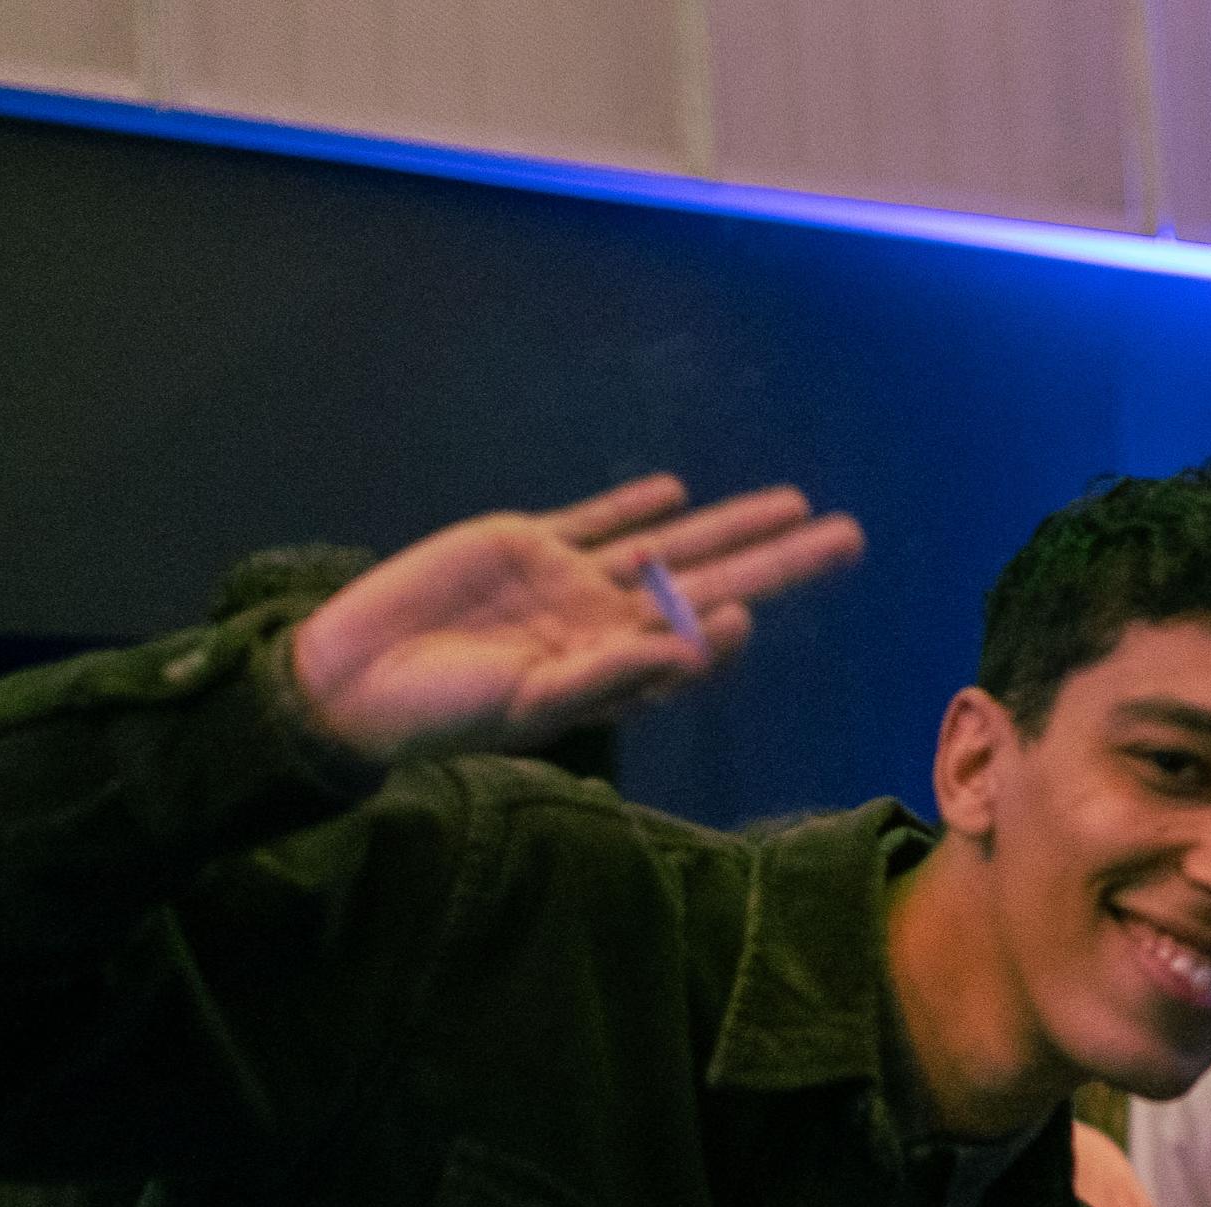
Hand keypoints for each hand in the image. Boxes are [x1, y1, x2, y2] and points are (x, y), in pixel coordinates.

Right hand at [291, 474, 864, 767]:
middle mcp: (608, 624)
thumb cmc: (449, 711)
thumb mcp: (546, 700)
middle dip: (780, 559)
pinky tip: (677, 493)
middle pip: (715, 581)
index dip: (732, 627)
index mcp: (616, 670)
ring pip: (671, 544)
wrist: (357, 680)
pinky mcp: (525, 544)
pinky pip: (596, 521)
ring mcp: (570, 581)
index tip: (755, 614)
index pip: (699, 645)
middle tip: (852, 538)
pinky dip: (634, 505)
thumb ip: (630, 668)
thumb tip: (724, 633)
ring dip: (732, 525)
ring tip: (796, 503)